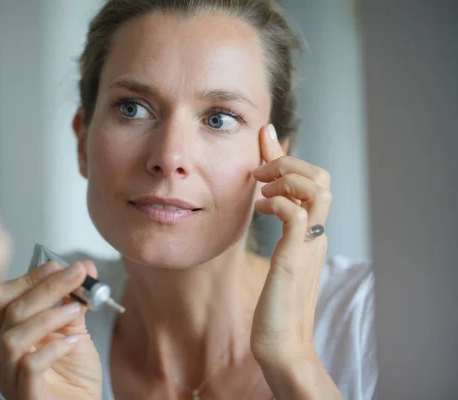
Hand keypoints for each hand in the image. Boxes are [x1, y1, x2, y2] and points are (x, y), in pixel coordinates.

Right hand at [0, 260, 101, 399]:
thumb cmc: (75, 378)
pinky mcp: (25, 397)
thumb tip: (83, 268)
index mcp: (7, 334)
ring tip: (75, 310)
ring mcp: (9, 378)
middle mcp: (1, 356)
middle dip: (43, 288)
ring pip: (12, 338)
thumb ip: (75, 300)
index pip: (1, 299)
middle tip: (75, 275)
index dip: (27, 278)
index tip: (56, 265)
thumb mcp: (75, 331)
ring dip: (48, 317)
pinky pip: (28, 366)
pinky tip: (73, 342)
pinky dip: (53, 348)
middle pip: (7, 312)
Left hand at [250, 124, 331, 364]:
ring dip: (286, 178)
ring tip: (262, 191)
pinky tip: (261, 209)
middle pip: (321, 176)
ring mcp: (308, 244)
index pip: (307, 181)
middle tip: (259, 173)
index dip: (283, 155)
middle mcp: (315, 233)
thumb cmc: (275, 304)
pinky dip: (278, 203)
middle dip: (288, 162)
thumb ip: (278, 231)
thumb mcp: (278, 257)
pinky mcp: (295, 258)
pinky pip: (297, 214)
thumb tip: (264, 204)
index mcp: (310, 231)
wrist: (281, 344)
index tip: (265, 135)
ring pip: (317, 187)